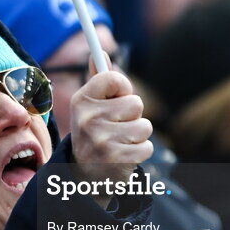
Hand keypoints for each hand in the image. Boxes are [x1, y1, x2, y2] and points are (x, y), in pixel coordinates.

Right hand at [70, 56, 152, 187]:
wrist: (84, 177)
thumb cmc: (93, 133)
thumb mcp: (89, 107)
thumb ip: (97, 80)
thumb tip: (99, 52)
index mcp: (81, 101)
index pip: (114, 78)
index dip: (123, 87)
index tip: (118, 97)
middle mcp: (88, 119)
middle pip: (135, 103)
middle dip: (132, 116)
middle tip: (117, 126)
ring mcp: (102, 140)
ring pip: (144, 126)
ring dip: (138, 135)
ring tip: (121, 142)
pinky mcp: (117, 160)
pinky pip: (147, 147)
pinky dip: (140, 152)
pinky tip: (124, 156)